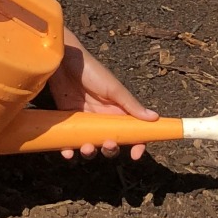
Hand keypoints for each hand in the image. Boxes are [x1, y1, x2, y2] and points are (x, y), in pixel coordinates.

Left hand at [50, 36, 157, 159]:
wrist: (63, 62)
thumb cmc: (91, 71)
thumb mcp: (113, 88)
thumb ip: (131, 104)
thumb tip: (155, 118)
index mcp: (118, 110)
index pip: (132, 132)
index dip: (136, 144)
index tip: (135, 155)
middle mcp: (103, 118)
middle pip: (111, 142)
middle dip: (111, 149)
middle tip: (108, 145)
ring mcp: (85, 121)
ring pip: (91, 144)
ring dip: (90, 152)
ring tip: (86, 148)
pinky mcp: (68, 121)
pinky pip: (70, 141)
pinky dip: (68, 150)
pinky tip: (67, 152)